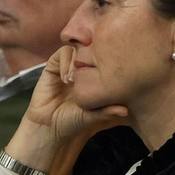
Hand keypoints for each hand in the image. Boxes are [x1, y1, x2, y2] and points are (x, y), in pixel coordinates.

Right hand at [5, 47, 129, 166]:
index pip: (103, 60)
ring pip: (76, 49)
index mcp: (93, 79)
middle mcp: (81, 70)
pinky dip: (66, 63)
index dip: (107, 59)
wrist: (48, 126)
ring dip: (77, 60)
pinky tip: (66, 79)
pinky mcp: (53, 66)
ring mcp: (67, 66)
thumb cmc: (72, 122)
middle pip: (91, 49)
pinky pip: (62, 54)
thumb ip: (107, 111)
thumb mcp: (92, 116)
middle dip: (93, 56)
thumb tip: (126, 110)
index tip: (110, 68)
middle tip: (92, 70)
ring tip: (75, 79)